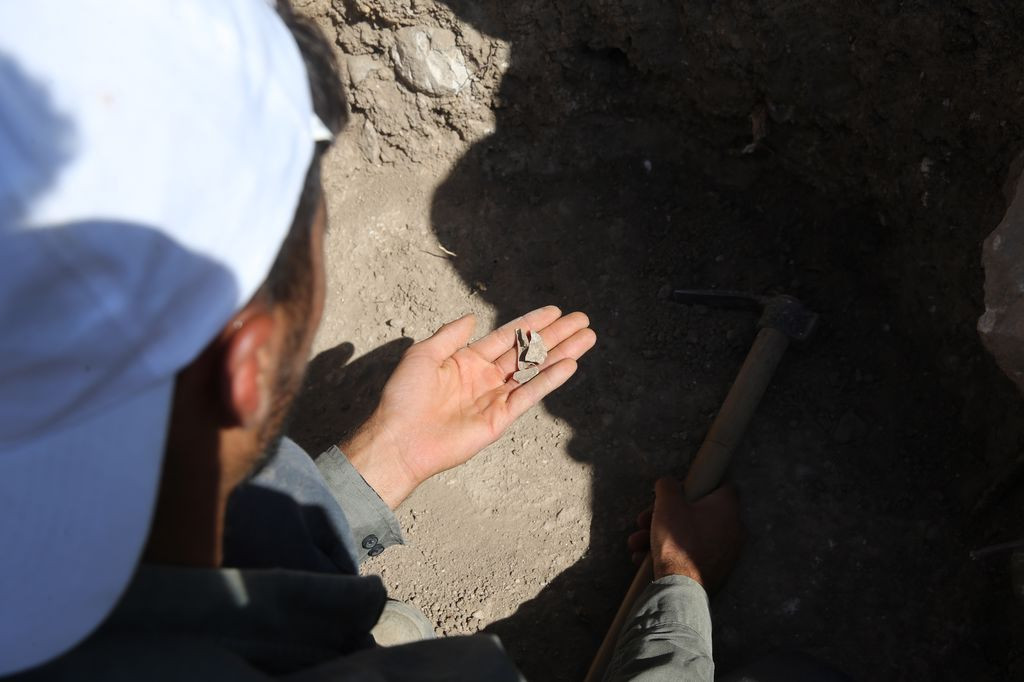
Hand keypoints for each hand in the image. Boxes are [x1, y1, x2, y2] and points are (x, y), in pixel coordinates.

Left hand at [341, 306, 595, 508]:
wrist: (399, 439)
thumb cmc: (404, 397)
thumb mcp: (423, 355)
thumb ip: (450, 336)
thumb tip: (472, 317)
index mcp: (467, 360)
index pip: (507, 337)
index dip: (531, 323)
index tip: (555, 311)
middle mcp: (485, 378)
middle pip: (528, 351)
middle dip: (555, 336)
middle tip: (582, 320)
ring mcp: (495, 398)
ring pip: (535, 371)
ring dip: (561, 354)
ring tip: (587, 338)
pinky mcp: (500, 419)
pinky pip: (529, 395)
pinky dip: (549, 380)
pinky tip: (569, 365)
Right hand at [628, 479, 742, 589]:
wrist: (681, 587)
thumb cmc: (678, 542)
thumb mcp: (667, 505)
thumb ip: (668, 486)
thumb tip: (668, 483)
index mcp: (727, 509)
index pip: (722, 486)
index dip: (699, 484)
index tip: (679, 490)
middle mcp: (733, 530)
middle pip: (696, 513)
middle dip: (666, 516)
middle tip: (645, 521)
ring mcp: (725, 554)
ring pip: (689, 535)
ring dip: (661, 536)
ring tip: (637, 543)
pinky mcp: (715, 571)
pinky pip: (691, 555)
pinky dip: (671, 554)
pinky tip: (645, 558)